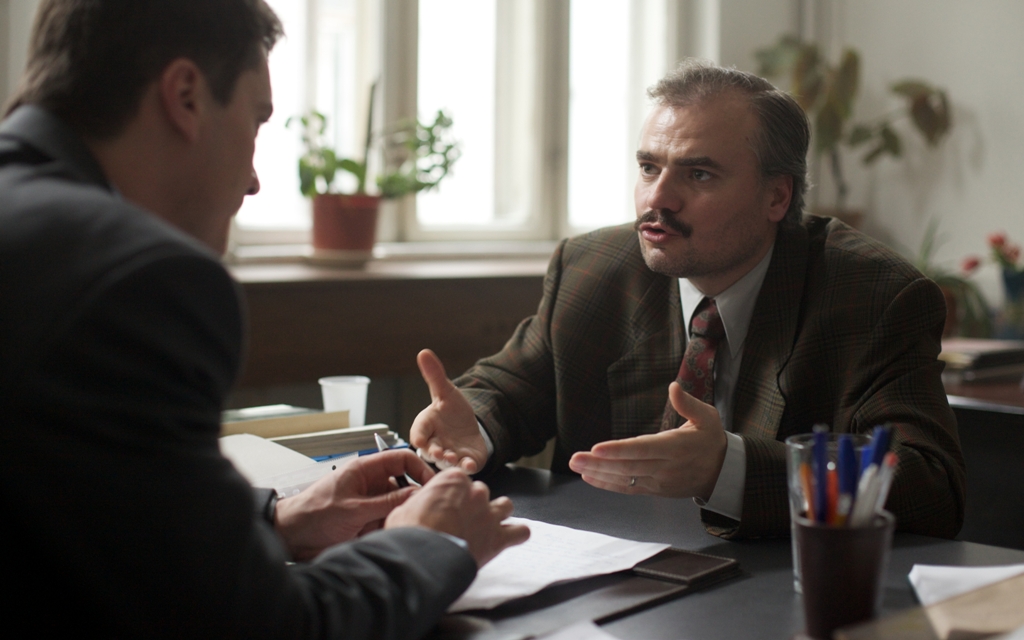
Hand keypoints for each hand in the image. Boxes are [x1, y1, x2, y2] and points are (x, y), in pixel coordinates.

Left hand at [274, 449, 435, 560]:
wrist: (292, 537)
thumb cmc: (312, 514)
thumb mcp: (354, 509)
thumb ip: (386, 502)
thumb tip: (416, 494)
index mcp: (365, 470)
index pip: (401, 459)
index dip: (419, 468)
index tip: (431, 483)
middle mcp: (370, 484)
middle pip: (403, 483)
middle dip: (414, 496)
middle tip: (425, 508)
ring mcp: (369, 502)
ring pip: (398, 505)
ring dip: (403, 514)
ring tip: (408, 524)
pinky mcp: (367, 521)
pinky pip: (388, 520)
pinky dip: (394, 526)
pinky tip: (396, 533)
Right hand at [385, 469, 529, 566]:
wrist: (422, 559)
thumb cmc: (410, 533)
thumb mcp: (405, 508)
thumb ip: (420, 502)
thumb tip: (421, 506)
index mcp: (453, 480)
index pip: (460, 480)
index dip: (452, 494)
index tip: (445, 505)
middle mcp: (475, 493)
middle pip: (481, 492)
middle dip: (473, 505)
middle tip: (461, 521)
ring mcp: (489, 515)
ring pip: (505, 506)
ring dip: (498, 513)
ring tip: (487, 526)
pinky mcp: (498, 538)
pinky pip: (521, 532)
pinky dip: (517, 534)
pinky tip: (509, 538)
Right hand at [409, 349, 487, 472]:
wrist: (469, 427)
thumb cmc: (451, 412)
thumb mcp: (446, 392)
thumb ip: (435, 376)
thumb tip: (424, 352)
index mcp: (426, 427)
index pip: (418, 433)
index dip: (419, 437)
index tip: (420, 440)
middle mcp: (435, 443)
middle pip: (430, 451)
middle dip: (434, 453)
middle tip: (438, 452)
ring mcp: (450, 455)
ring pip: (446, 462)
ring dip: (449, 462)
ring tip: (454, 459)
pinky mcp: (465, 462)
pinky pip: (464, 468)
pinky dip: (467, 468)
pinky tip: (470, 465)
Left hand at [568, 382, 727, 499]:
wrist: (722, 473)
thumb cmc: (711, 440)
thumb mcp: (708, 417)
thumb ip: (688, 403)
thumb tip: (673, 387)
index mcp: (676, 447)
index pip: (643, 449)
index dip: (618, 450)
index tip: (596, 448)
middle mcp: (665, 467)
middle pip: (628, 467)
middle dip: (598, 463)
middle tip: (574, 458)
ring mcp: (659, 481)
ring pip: (625, 479)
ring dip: (598, 473)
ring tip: (575, 465)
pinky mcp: (654, 490)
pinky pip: (628, 488)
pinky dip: (607, 484)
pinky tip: (589, 477)